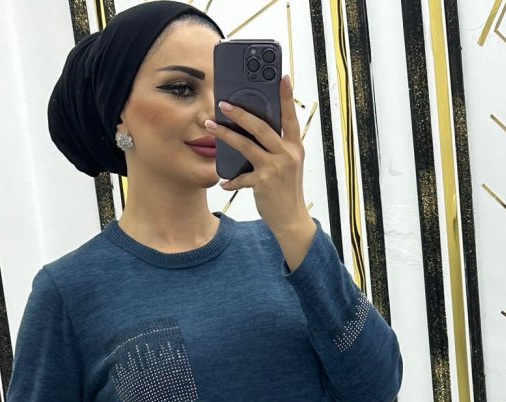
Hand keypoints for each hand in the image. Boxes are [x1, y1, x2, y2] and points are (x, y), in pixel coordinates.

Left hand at [205, 75, 306, 234]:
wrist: (292, 220)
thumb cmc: (287, 190)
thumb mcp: (289, 165)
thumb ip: (277, 147)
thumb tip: (254, 130)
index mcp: (294, 147)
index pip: (291, 117)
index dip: (287, 97)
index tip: (282, 77)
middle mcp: (287, 154)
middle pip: (261, 127)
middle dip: (241, 113)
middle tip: (224, 103)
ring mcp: (275, 168)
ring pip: (246, 145)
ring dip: (226, 135)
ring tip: (211, 126)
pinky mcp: (263, 183)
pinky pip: (241, 177)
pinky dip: (231, 180)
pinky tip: (224, 182)